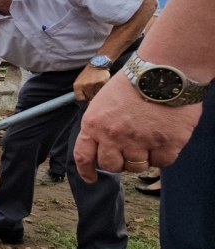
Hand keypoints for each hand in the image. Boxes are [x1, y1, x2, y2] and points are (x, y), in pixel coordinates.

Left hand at [73, 66, 110, 101]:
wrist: (97, 64)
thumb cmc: (87, 74)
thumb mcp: (80, 82)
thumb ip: (80, 92)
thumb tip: (87, 103)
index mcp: (77, 85)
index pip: (79, 98)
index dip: (83, 98)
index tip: (86, 96)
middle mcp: (85, 85)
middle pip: (89, 98)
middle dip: (91, 96)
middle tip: (93, 90)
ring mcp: (94, 84)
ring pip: (96, 95)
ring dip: (97, 93)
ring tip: (97, 87)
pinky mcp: (102, 83)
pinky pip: (102, 91)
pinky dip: (102, 90)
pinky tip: (101, 85)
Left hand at [74, 73, 201, 182]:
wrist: (165, 70)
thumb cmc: (135, 81)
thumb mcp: (104, 100)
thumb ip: (99, 124)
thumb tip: (99, 146)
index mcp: (94, 124)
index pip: (83, 156)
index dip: (86, 171)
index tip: (90, 178)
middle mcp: (113, 136)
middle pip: (111, 166)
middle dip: (118, 162)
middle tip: (128, 150)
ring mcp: (140, 141)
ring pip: (136, 167)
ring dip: (141, 157)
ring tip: (148, 137)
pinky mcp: (166, 144)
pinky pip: (161, 163)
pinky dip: (162, 155)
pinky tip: (164, 137)